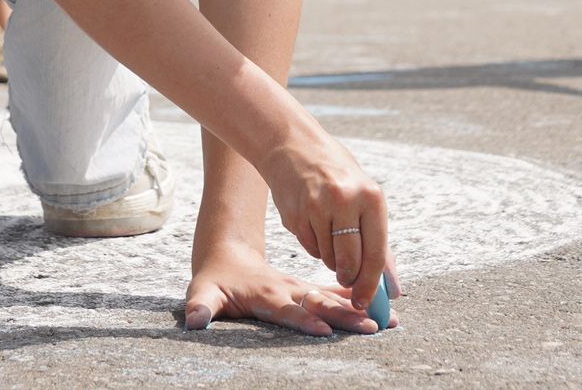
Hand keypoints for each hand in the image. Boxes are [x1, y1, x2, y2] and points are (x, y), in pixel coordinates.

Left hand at [183, 242, 398, 335]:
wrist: (229, 252)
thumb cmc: (215, 279)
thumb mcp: (203, 291)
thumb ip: (200, 306)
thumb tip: (193, 322)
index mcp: (266, 293)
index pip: (286, 309)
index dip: (303, 319)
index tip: (324, 329)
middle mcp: (288, 289)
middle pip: (319, 303)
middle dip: (345, 314)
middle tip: (372, 326)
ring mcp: (301, 288)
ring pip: (335, 298)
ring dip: (360, 308)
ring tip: (389, 320)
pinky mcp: (309, 290)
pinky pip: (338, 294)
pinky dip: (360, 300)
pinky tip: (386, 311)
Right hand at [259, 129, 393, 310]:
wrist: (294, 147)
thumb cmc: (337, 175)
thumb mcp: (365, 198)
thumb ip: (379, 243)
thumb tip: (393, 289)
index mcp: (370, 197)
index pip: (376, 253)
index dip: (371, 284)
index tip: (366, 302)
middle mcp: (345, 201)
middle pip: (350, 262)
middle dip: (349, 277)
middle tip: (347, 278)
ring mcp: (317, 207)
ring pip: (326, 258)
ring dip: (330, 258)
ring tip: (329, 232)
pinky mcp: (295, 214)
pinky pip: (308, 247)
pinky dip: (313, 245)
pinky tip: (313, 223)